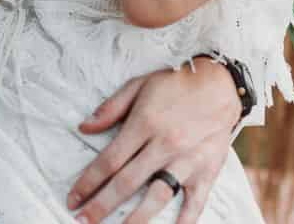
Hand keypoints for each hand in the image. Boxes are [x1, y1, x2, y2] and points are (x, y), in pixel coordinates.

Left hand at [67, 59, 240, 223]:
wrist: (220, 83)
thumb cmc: (175, 83)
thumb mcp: (138, 85)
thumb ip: (110, 108)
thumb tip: (83, 127)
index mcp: (144, 124)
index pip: (109, 160)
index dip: (88, 181)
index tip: (73, 198)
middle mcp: (164, 145)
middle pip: (127, 182)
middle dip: (102, 205)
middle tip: (82, 220)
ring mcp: (187, 160)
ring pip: (158, 196)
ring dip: (135, 218)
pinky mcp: (206, 171)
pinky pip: (195, 202)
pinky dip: (184, 221)